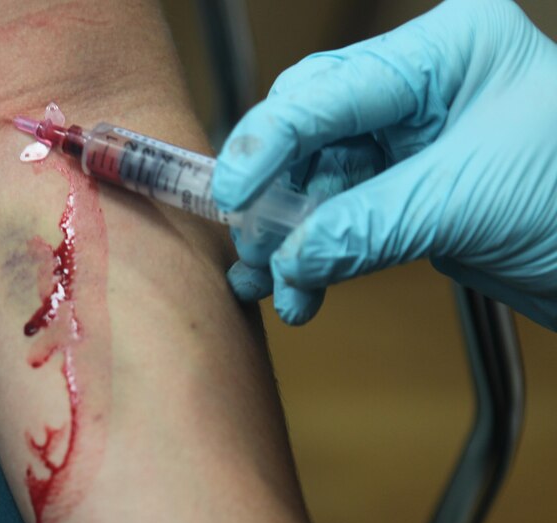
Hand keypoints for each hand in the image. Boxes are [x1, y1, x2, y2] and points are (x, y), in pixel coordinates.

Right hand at [212, 0, 556, 327]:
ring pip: (318, 183)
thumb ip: (366, 225)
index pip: (328, 91)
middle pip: (309, 131)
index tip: (230, 196)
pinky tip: (303, 293)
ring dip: (290, 239)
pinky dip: (317, 258)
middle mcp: (421, 88)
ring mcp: (412, 141)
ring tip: (270, 284)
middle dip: (275, 193)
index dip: (268, 144)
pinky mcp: (409, 192)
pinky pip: (341, 219)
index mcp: (444, 53)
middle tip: (252, 245)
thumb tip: (289, 256)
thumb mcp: (466, 202)